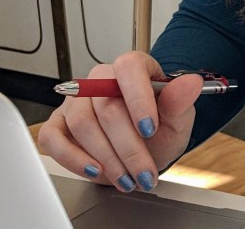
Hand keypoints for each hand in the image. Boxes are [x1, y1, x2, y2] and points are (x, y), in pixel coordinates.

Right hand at [37, 51, 202, 191]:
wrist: (145, 145)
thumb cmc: (159, 126)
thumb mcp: (178, 117)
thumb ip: (181, 101)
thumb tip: (191, 83)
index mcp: (134, 67)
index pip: (129, 67)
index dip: (138, 97)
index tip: (150, 128)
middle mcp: (101, 79)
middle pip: (106, 105)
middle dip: (128, 146)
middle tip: (144, 172)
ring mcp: (77, 101)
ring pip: (82, 124)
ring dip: (106, 157)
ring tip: (127, 177)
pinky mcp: (58, 124)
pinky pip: (53, 139)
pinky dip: (73, 159)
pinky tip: (96, 170)